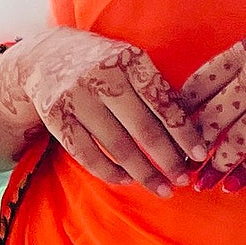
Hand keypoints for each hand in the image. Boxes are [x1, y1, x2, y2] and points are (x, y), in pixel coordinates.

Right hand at [0, 27, 206, 194]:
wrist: (44, 56)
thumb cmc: (102, 64)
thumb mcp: (128, 62)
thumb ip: (154, 89)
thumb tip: (189, 134)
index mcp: (129, 59)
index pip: (163, 102)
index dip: (184, 132)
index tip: (201, 155)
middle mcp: (102, 76)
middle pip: (142, 128)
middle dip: (167, 159)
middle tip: (182, 181)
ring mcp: (77, 96)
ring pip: (116, 146)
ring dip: (142, 173)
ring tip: (160, 188)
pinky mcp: (56, 116)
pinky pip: (87, 154)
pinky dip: (109, 172)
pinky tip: (126, 180)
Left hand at [182, 8, 245, 189]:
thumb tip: (217, 85)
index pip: (200, 83)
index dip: (181, 109)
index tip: (170, 127)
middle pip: (212, 116)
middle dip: (190, 144)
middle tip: (176, 164)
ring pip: (236, 140)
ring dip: (216, 165)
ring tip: (200, 184)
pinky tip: (234, 186)